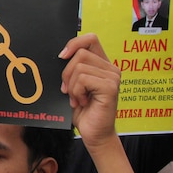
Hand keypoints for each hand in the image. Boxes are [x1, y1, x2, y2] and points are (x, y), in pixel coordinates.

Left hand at [59, 33, 120, 149]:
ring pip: (79, 66)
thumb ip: (72, 69)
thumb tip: (59, 54)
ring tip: (77, 99)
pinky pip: (83, 79)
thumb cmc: (83, 110)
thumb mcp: (74, 85)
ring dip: (72, 86)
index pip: (90, 38)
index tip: (61, 56)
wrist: (94, 134)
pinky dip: (76, 92)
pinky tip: (82, 102)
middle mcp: (111, 68)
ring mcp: (113, 77)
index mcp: (102, 64)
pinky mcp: (110, 87)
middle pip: (80, 53)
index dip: (74, 43)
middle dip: (66, 72)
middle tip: (67, 90)